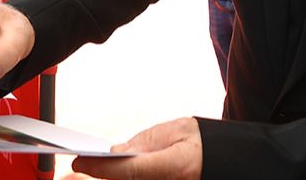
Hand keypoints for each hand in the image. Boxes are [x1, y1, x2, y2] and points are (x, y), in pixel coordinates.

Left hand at [71, 117, 201, 179]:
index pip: (128, 171)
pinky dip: (128, 176)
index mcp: (176, 166)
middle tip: (83, 161)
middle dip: (106, 172)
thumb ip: (146, 141)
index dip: (100, 167)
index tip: (77, 160)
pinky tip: (116, 168)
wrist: (228, 160)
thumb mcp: (178, 129)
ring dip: (117, 175)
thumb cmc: (204, 141)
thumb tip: (117, 151)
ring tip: (96, 164)